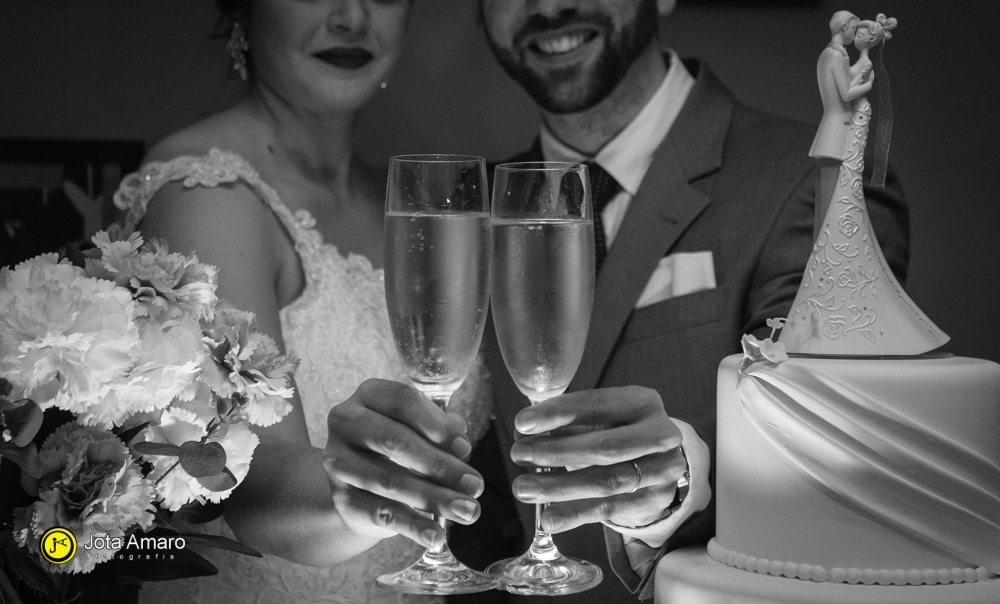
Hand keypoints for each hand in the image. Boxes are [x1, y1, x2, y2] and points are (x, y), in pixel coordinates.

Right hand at [322, 379, 484, 549]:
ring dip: (434, 498)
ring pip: (389, 480)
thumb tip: (460, 445)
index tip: (466, 447)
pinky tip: (437, 536)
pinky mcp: (341, 498)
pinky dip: (412, 527)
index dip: (436, 424)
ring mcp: (338, 461)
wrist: (359, 484)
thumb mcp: (418, 428)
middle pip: (395, 440)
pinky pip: (380, 514)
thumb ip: (441, 430)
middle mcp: (346, 422)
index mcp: (369, 395)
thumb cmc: (397, 446)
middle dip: (441, 466)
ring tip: (467, 511)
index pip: (403, 401)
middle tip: (475, 486)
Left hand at [509, 386, 685, 532]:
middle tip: (519, 454)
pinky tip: (548, 518)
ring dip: (559, 487)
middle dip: (556, 451)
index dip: (557, 414)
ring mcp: (663, 470)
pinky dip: (574, 515)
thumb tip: (524, 433)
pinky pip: (609, 509)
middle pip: (605, 447)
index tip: (522, 423)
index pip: (597, 405)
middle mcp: (660, 434)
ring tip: (524, 488)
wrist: (659, 463)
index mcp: (642, 402)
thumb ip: (567, 422)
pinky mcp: (654, 500)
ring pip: (606, 482)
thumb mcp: (601, 418)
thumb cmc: (619, 432)